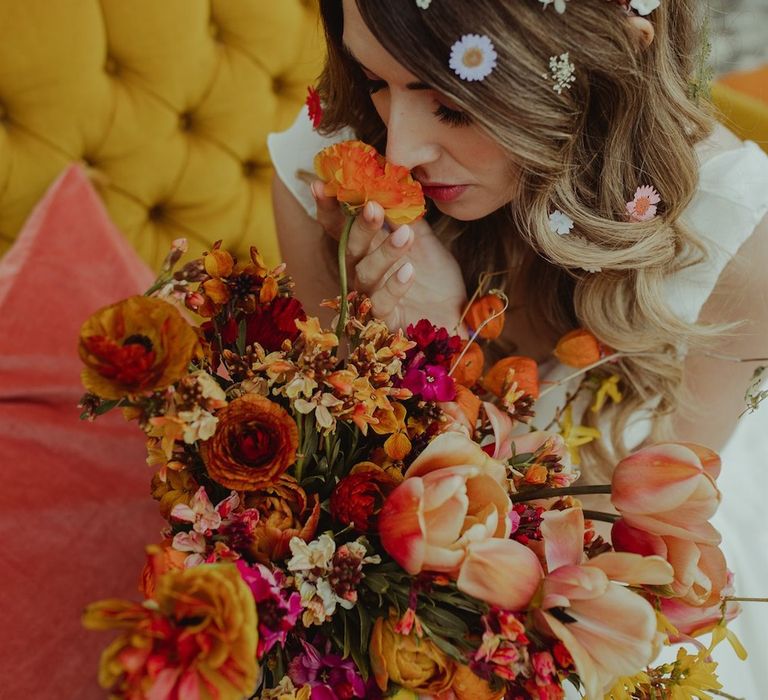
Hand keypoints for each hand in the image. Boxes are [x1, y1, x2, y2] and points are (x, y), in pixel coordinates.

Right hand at [312, 181, 466, 331]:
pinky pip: (382, 303)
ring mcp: (369, 299)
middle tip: (373, 207)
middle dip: (359, 227)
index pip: (340, 228)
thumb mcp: (424, 241)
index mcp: (366, 252)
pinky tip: (409, 271)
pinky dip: (394, 286)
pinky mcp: (384, 321)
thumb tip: (398, 186)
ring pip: (365, 274)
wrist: (456, 316)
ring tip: (406, 235)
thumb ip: (408, 216)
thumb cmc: (435, 280)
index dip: (329, 209)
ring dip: (384, 252)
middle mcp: (360, 274)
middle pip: (349, 249)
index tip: (321, 185)